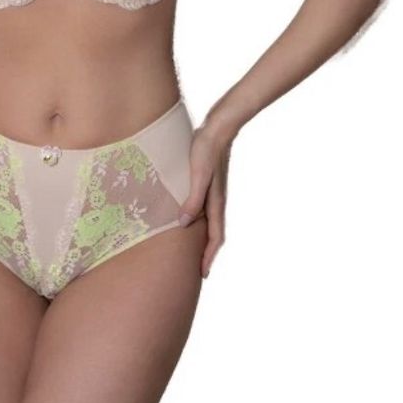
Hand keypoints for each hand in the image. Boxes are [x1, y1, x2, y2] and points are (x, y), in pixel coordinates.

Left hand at [178, 122, 234, 278]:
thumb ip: (192, 199)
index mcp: (216, 202)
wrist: (218, 128)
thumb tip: (183, 224)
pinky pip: (206, 211)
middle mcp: (217, 201)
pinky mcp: (209, 185)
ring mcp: (214, 193)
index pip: (215, 237)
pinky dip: (200, 223)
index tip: (202, 274)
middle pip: (215, 235)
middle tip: (198, 271)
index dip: (209, 256)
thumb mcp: (198, 174)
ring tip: (193, 252)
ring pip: (210, 224)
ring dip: (204, 240)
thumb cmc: (206, 149)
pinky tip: (190, 221)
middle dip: (207, 254)